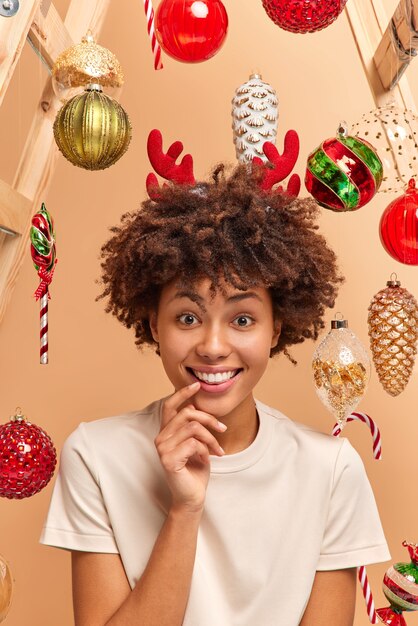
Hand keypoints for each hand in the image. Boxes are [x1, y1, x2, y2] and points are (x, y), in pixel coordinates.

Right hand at [155, 382, 226, 513]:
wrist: (193, 496)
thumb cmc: (196, 469)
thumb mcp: (198, 443)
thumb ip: (193, 426)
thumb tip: (196, 405)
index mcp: (166, 432)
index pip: (170, 406)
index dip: (182, 393)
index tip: (197, 385)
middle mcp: (161, 437)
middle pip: (187, 413)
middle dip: (209, 419)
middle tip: (223, 428)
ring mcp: (162, 448)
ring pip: (193, 427)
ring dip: (211, 438)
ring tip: (217, 450)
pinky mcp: (168, 459)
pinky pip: (193, 443)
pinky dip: (206, 450)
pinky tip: (207, 459)